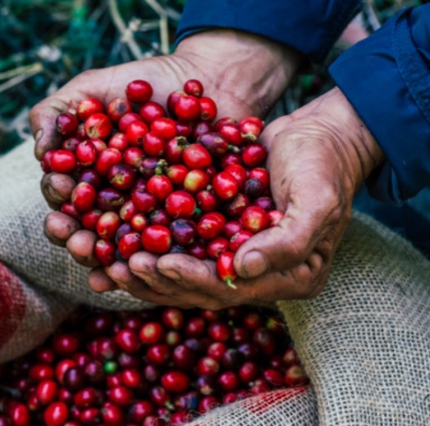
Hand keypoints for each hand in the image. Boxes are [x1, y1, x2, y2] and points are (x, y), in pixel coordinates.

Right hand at [31, 29, 299, 269]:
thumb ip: (55, 113)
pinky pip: (167, 249)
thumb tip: (40, 153)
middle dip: (76, 240)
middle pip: (85, 232)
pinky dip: (156, 262)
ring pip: (121, 249)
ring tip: (104, 263)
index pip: (62, 196)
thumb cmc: (144, 84)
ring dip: (108, 261)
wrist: (208, 81)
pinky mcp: (181, 226)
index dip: (59, 197)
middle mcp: (111, 205)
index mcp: (85, 178)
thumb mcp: (91, 87)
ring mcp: (146, 218)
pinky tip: (147, 269)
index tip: (62, 188)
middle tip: (77, 240)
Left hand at [112, 87, 384, 308]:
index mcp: (289, 278)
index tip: (157, 263)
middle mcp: (258, 274)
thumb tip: (242, 271)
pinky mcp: (216, 232)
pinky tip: (114, 237)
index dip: (190, 279)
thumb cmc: (324, 165)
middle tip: (118, 266)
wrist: (318, 133)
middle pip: (198, 286)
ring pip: (181, 269)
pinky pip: (177, 242)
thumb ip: (287, 241)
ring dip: (144, 267)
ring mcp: (234, 254)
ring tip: (106, 259)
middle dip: (157, 278)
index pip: (230, 289)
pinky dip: (147, 240)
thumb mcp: (316, 201)